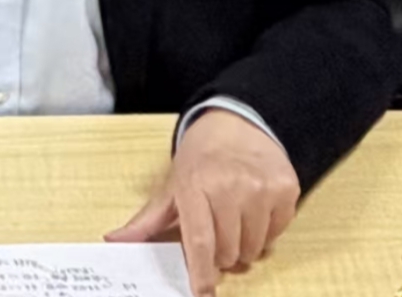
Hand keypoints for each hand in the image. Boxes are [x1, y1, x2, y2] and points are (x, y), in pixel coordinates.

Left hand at [105, 110, 299, 295]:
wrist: (238, 121)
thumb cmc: (201, 157)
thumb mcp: (172, 184)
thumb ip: (147, 219)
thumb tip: (114, 241)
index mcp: (195, 186)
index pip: (199, 242)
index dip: (201, 273)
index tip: (202, 293)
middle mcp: (231, 188)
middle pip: (229, 251)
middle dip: (221, 255)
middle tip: (216, 235)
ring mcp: (262, 189)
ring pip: (254, 248)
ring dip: (243, 246)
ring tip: (234, 223)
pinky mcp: (287, 190)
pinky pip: (277, 233)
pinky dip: (265, 233)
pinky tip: (254, 211)